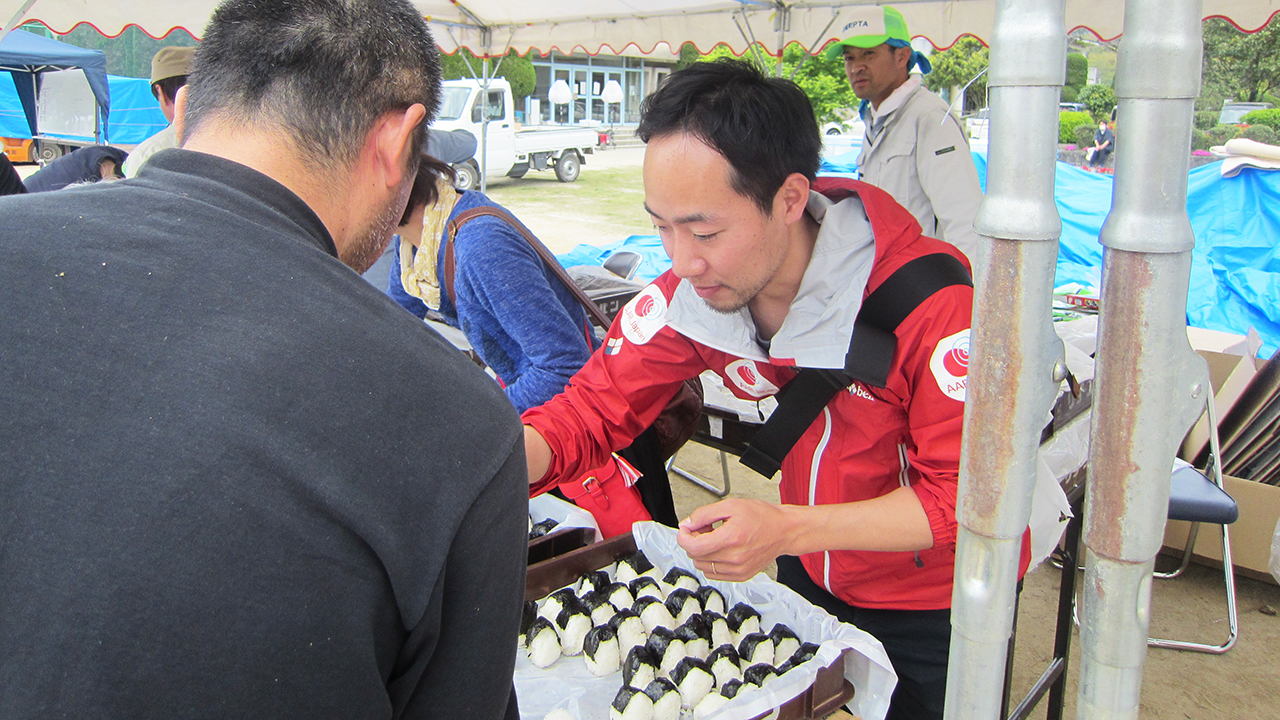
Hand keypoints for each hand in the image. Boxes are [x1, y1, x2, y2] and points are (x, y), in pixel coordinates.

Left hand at [676, 498, 792, 581]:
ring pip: (702, 566)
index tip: (686, 528)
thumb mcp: (730, 506)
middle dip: (694, 540)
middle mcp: (734, 558)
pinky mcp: (741, 576)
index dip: (683, 536)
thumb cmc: (762, 517)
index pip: (693, 546)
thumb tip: (687, 524)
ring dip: (702, 552)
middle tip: (705, 528)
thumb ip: (704, 514)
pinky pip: (714, 574)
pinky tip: (721, 549)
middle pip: (695, 556)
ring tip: (715, 538)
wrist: (783, 531)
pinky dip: (711, 562)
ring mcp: (738, 569)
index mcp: (731, 538)